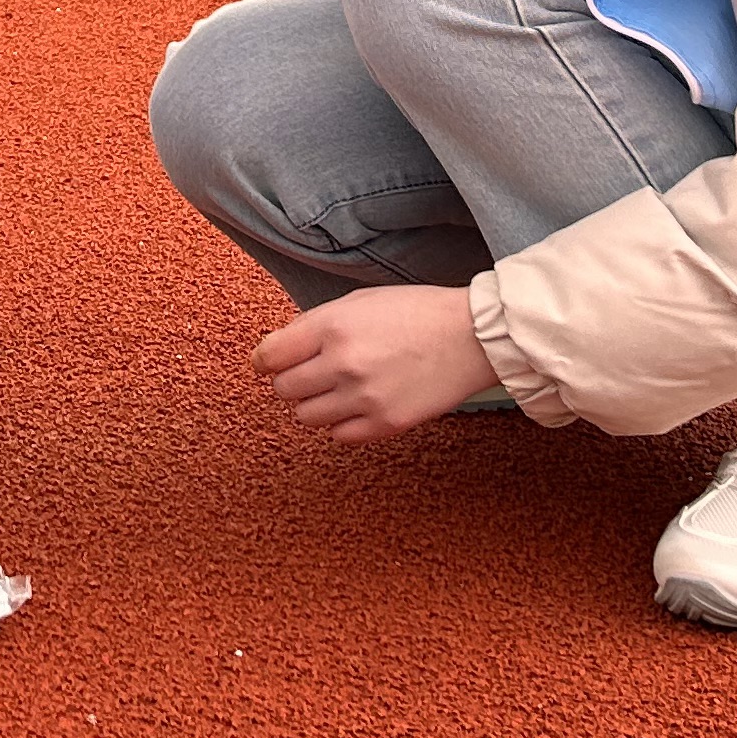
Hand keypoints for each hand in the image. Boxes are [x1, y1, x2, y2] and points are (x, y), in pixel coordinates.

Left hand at [254, 288, 498, 442]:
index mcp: (333, 326)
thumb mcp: (358, 301)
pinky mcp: (386, 424)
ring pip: (306, 417)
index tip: (269, 363)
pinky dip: (341, 423)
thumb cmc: (415, 312)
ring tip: (337, 388)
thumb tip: (277, 351)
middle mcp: (344, 363)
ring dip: (314, 403)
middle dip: (291, 381)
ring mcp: (365, 398)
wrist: (471, 336)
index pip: (270, 356)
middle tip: (310, 373)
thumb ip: (315, 325)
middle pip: (284, 389)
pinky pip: (339, 436)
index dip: (265, 360)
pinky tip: (357, 405)